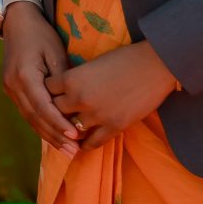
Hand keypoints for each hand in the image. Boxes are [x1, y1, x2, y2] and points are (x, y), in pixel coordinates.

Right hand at [0, 0, 78, 154]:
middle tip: (74, 151)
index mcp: (24, 75)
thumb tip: (75, 102)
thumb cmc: (40, 34)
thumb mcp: (56, 52)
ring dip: (47, 135)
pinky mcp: (11, 90)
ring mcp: (9, 89)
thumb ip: (64, 78)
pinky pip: (27, 112)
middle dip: (55, 136)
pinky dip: (40, 126)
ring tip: (66, 150)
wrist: (17, 22)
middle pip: (35, 117)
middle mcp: (13, 85)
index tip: (75, 135)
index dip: (58, 123)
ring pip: (29, 118)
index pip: (42, 106)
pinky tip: (53, 136)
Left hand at [44, 39, 178, 149]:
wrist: (156, 65)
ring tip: (67, 131)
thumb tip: (65, 88)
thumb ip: (77, 77)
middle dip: (55, 111)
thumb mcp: (92, 63)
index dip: (47, 92)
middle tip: (56, 114)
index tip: (48, 94)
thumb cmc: (125, 58)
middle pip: (55, 111)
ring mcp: (97, 115)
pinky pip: (93, 142)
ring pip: (71, 129)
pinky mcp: (114, 126)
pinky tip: (81, 145)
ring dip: (69, 129)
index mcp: (72, 79)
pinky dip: (85, 145)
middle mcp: (80, 99)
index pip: (46, 90)